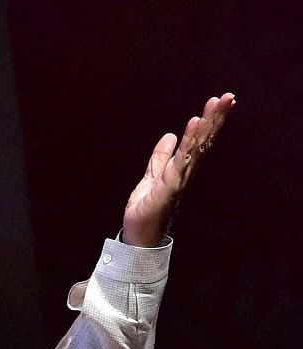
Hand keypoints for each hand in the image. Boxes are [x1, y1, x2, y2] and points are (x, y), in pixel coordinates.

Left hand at [122, 93, 235, 246]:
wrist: (138, 234)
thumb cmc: (147, 209)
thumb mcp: (151, 177)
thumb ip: (160, 158)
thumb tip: (170, 136)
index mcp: (182, 169)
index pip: (200, 141)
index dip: (211, 121)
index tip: (221, 102)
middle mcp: (186, 172)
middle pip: (204, 141)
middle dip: (216, 118)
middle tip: (227, 97)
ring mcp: (180, 179)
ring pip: (197, 147)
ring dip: (206, 125)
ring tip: (214, 104)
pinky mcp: (169, 186)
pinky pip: (181, 161)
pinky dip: (189, 142)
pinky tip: (194, 125)